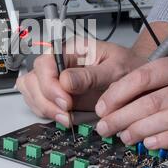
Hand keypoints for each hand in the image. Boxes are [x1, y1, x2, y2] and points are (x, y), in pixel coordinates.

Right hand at [16, 38, 146, 126]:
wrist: (136, 78)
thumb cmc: (128, 66)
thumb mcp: (116, 68)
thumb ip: (91, 75)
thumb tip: (65, 81)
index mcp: (71, 49)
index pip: (45, 62)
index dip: (50, 84)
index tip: (66, 101)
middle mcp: (59, 62)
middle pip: (33, 78)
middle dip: (46, 100)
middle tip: (66, 113)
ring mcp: (56, 78)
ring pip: (31, 90)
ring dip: (44, 108)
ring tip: (66, 118)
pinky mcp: (57, 93)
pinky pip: (38, 101)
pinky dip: (45, 112)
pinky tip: (62, 117)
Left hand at [96, 55, 167, 149]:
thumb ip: (150, 81)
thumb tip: (115, 96)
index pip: (144, 76)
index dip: (119, 93)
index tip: (103, 106)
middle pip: (152, 101)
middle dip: (122, 116)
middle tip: (105, 126)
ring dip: (140, 130)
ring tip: (123, 136)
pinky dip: (167, 140)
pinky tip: (150, 143)